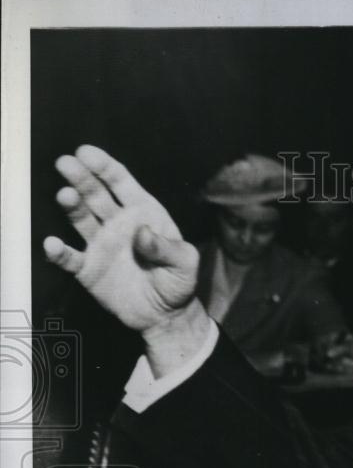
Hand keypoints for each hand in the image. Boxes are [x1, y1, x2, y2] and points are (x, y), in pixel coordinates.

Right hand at [44, 145, 208, 376]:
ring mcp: (100, 244)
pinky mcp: (88, 268)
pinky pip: (70, 258)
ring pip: (80, 218)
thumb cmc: (178, 281)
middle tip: (65, 163)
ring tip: (65, 195)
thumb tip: (142, 233)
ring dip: (71, 206)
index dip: (104, 167)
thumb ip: (166, 248)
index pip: (121, 183)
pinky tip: (52, 244)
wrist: (165, 314)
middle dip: (81, 177)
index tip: (85, 152)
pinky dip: (58, 252)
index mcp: (143, 213)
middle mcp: (117, 223)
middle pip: (95, 194)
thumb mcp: (185, 264)